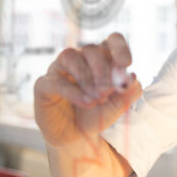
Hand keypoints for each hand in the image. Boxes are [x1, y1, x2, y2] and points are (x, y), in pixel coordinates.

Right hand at [34, 33, 141, 147]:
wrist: (77, 137)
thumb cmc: (99, 114)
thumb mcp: (120, 104)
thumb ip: (130, 91)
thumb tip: (132, 76)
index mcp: (103, 57)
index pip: (112, 40)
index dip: (120, 48)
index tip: (126, 63)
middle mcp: (81, 57)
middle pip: (91, 49)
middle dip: (102, 70)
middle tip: (107, 92)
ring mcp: (60, 68)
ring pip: (71, 57)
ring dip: (86, 78)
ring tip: (97, 99)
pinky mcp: (44, 84)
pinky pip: (55, 80)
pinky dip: (73, 91)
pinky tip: (86, 103)